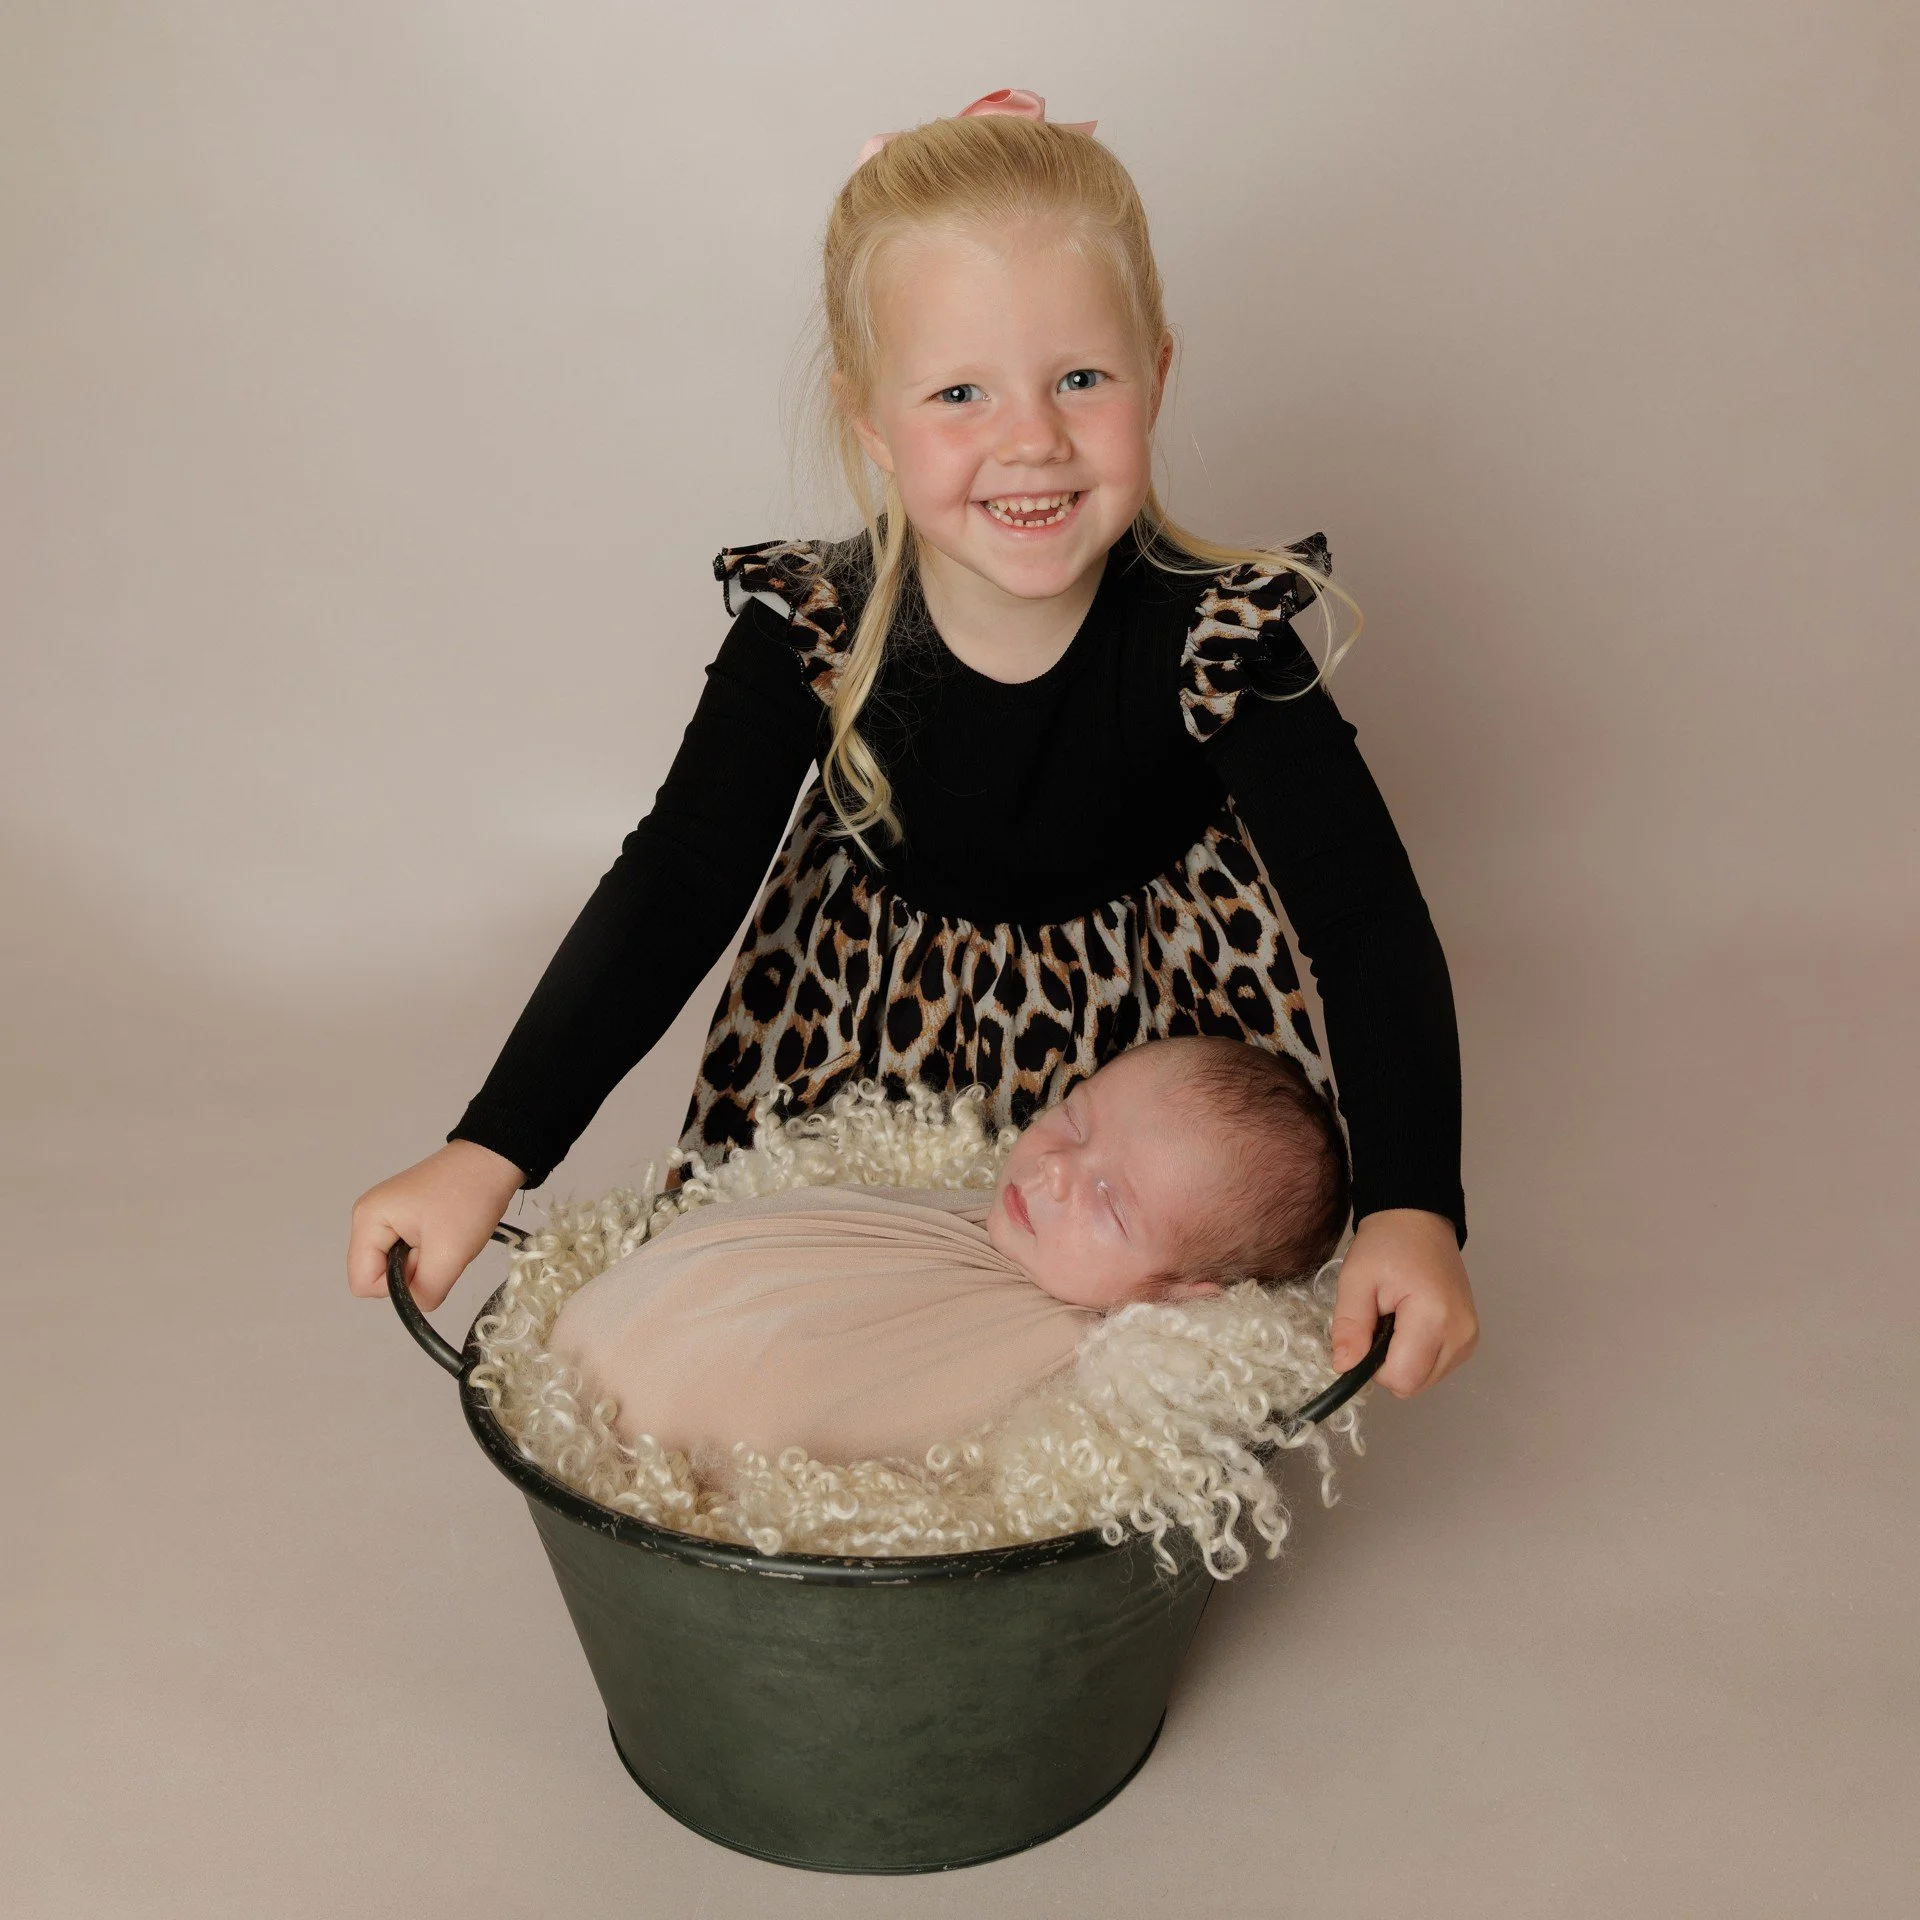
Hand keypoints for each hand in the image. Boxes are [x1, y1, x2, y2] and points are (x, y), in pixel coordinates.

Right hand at [347, 1140, 526, 1310]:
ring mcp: (386, 1217)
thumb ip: (425, 1291)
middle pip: (378, 1275)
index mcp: (367, 1220)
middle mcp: (368, 1218)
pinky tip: (446, 1233)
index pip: (363, 1283)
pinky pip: (409, 1253)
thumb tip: (414, 1306)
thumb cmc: (469, 1200)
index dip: (396, 1286)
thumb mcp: (449, 1254)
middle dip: (412, 1272)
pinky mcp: (404, 1217)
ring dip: (424, 1263)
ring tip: (446, 1237)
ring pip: (396, 1266)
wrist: (494, 1160)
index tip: (427, 1261)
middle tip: (440, 1246)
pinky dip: (430, 1252)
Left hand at [1329, 1207, 1478, 1397]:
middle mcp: (1461, 1335)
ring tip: (1395, 1319)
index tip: (1366, 1334)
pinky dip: (1417, 1354)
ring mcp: (1469, 1338)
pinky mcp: (1469, 1339)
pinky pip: (1436, 1367)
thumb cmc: (1385, 1245)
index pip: (1402, 1378)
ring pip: (1425, 1379)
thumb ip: (1349, 1326)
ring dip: (1403, 1360)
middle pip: (1414, 1384)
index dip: (1374, 1367)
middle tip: (1380, 1323)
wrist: (1418, 1221)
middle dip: (1388, 1364)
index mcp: (1434, 1318)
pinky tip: (1410, 1324)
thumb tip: (1345, 1367)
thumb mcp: (1356, 1280)